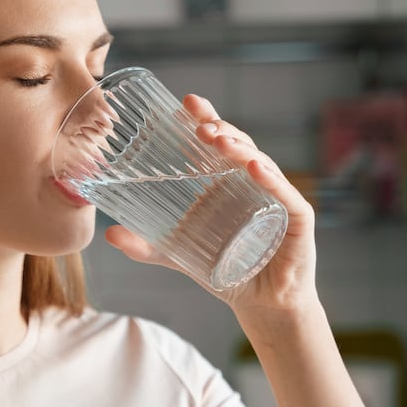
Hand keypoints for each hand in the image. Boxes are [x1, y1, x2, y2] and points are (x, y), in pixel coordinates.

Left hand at [104, 94, 319, 327]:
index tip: (186, 103)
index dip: (205, 120)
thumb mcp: (177, 254)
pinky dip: (272, 180)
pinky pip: (286, 196)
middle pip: (240, 146)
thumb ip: (145, 246)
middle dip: (221, 129)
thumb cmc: (225, 270)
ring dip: (241, 149)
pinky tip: (255, 168)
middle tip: (199, 124)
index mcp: (228, 182)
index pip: (218, 142)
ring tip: (220, 140)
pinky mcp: (297, 221)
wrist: (261, 303)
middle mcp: (254, 183)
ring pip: (262, 164)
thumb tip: (109, 234)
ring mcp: (278, 198)